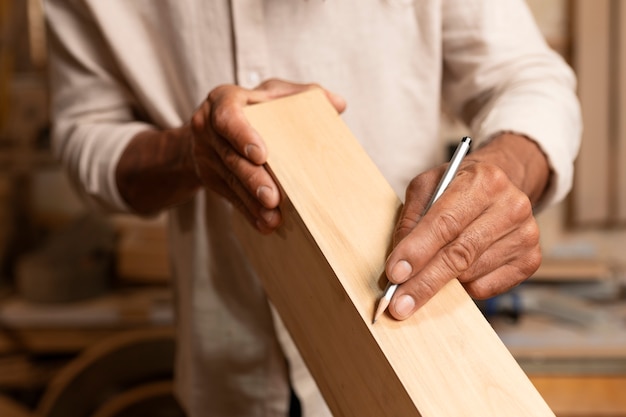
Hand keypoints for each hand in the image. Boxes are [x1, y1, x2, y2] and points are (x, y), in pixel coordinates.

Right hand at [190, 79, 345, 232]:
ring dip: (251, 202)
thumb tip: (338, 104)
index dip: (243, 136)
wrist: (213, 129)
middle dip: (252, 178)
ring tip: (273, 217)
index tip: (261, 155)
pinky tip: (265, 224)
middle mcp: (207, 127)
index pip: (228, 117)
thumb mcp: (274, 94)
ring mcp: (206, 154)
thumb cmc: (254, 108)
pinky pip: (230, 196)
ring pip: (230, 180)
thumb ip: (303, 96)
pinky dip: (248, 211)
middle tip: (272, 198)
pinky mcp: (209, 177)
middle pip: (231, 156)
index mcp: (223, 100)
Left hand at [384, 134, 548, 319]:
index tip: (395, 274)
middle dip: (424, 282)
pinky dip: (463, 285)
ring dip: (442, 281)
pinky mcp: (530, 260)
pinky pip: (485, 287)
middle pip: (459, 254)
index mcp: (483, 180)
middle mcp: (511, 205)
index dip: (417, 251)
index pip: (444, 222)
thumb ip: (410, 220)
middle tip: (399, 305)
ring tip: (428, 271)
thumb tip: (399, 265)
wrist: (502, 186)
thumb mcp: (427, 188)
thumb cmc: (457, 188)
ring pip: (470, 274)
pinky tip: (460, 268)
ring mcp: (526, 234)